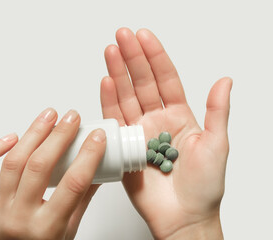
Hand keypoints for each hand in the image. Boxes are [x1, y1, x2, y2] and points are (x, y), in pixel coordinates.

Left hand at [0, 109, 105, 239]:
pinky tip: (12, 137)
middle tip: (71, 118)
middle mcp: (19, 218)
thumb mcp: (67, 234)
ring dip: (33, 134)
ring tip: (48, 116)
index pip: (73, 184)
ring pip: (13, 162)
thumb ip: (81, 202)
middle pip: (40, 166)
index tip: (96, 137)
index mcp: (47, 229)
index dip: (88, 156)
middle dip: (59, 136)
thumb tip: (98, 173)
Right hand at [100, 28, 231, 239]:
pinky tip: (106, 82)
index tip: (144, 37)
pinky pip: (115, 120)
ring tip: (111, 51)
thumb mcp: (217, 144)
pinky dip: (109, 101)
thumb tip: (225, 80)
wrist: (184, 217)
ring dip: (117, 74)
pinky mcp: (124, 147)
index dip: (155, 57)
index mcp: (180, 116)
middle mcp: (157, 121)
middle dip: (132, 58)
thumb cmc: (204, 187)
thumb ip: (216, 111)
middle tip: (122, 36)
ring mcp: (139, 132)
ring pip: (126, 97)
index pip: (166, 79)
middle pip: (142, 83)